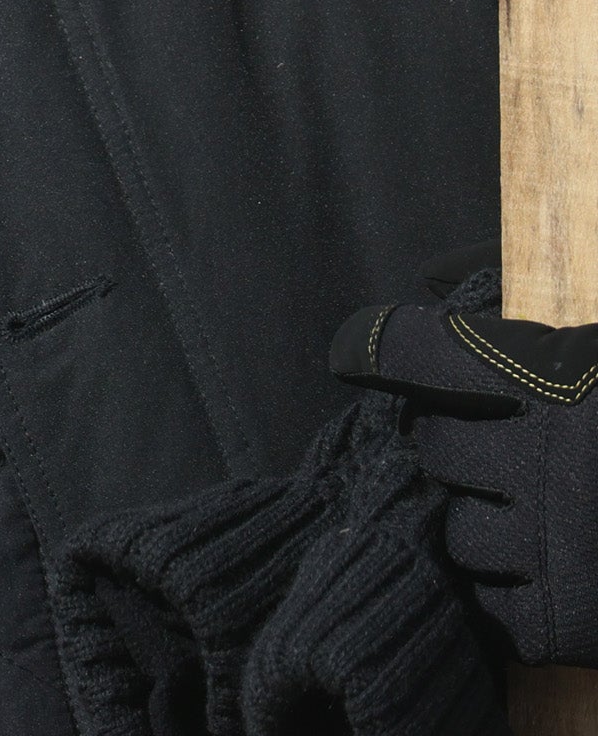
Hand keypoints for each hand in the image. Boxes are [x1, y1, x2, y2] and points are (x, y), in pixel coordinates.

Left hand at [334, 274, 597, 662]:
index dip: (373, 346)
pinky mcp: (567, 622)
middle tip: (497, 451)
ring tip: (536, 518)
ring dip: (477, 525)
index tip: (349, 352)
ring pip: (453, 533)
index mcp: (553, 381)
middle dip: (453, 448)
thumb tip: (447, 293)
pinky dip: (510, 595)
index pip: (411, 350)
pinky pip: (492, 607)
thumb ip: (547, 344)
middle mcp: (539, 463)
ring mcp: (552, 549)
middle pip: (428, 449)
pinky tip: (553, 574)